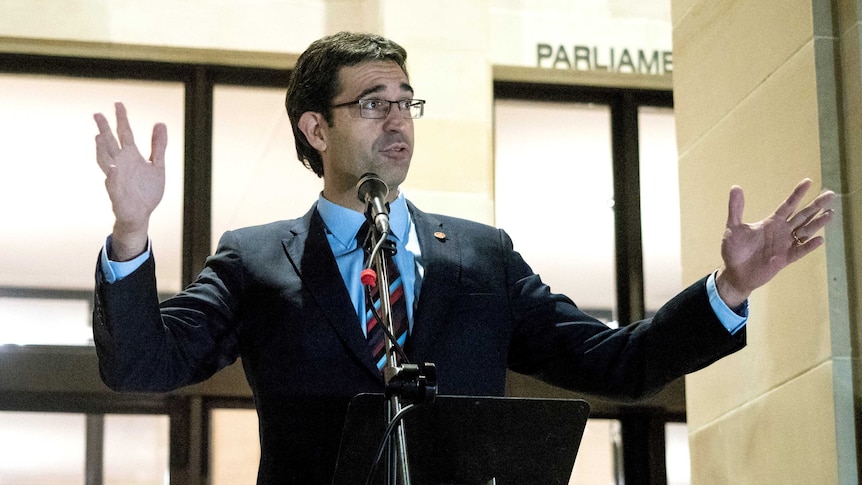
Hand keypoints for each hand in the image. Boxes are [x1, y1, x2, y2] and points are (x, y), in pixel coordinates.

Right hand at [94, 102, 166, 259]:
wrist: (141, 214)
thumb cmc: (146, 190)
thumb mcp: (157, 165)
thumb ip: (159, 145)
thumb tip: (160, 123)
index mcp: (132, 156)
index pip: (126, 133)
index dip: (122, 119)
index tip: (118, 104)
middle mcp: (121, 164)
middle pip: (111, 143)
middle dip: (104, 130)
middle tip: (97, 114)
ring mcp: (117, 177)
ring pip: (105, 160)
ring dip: (101, 150)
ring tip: (98, 137)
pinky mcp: (116, 192)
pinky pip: (112, 183)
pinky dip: (111, 176)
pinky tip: (111, 169)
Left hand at [715, 178, 834, 307]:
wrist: (735, 273)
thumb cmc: (734, 249)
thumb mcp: (733, 227)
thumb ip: (736, 208)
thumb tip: (735, 187)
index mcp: (771, 222)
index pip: (788, 205)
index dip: (797, 194)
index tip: (808, 181)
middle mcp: (781, 231)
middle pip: (802, 215)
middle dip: (816, 205)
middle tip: (830, 194)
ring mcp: (785, 245)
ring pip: (805, 231)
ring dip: (818, 223)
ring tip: (830, 213)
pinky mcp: (785, 259)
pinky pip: (800, 251)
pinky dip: (809, 246)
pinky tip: (819, 239)